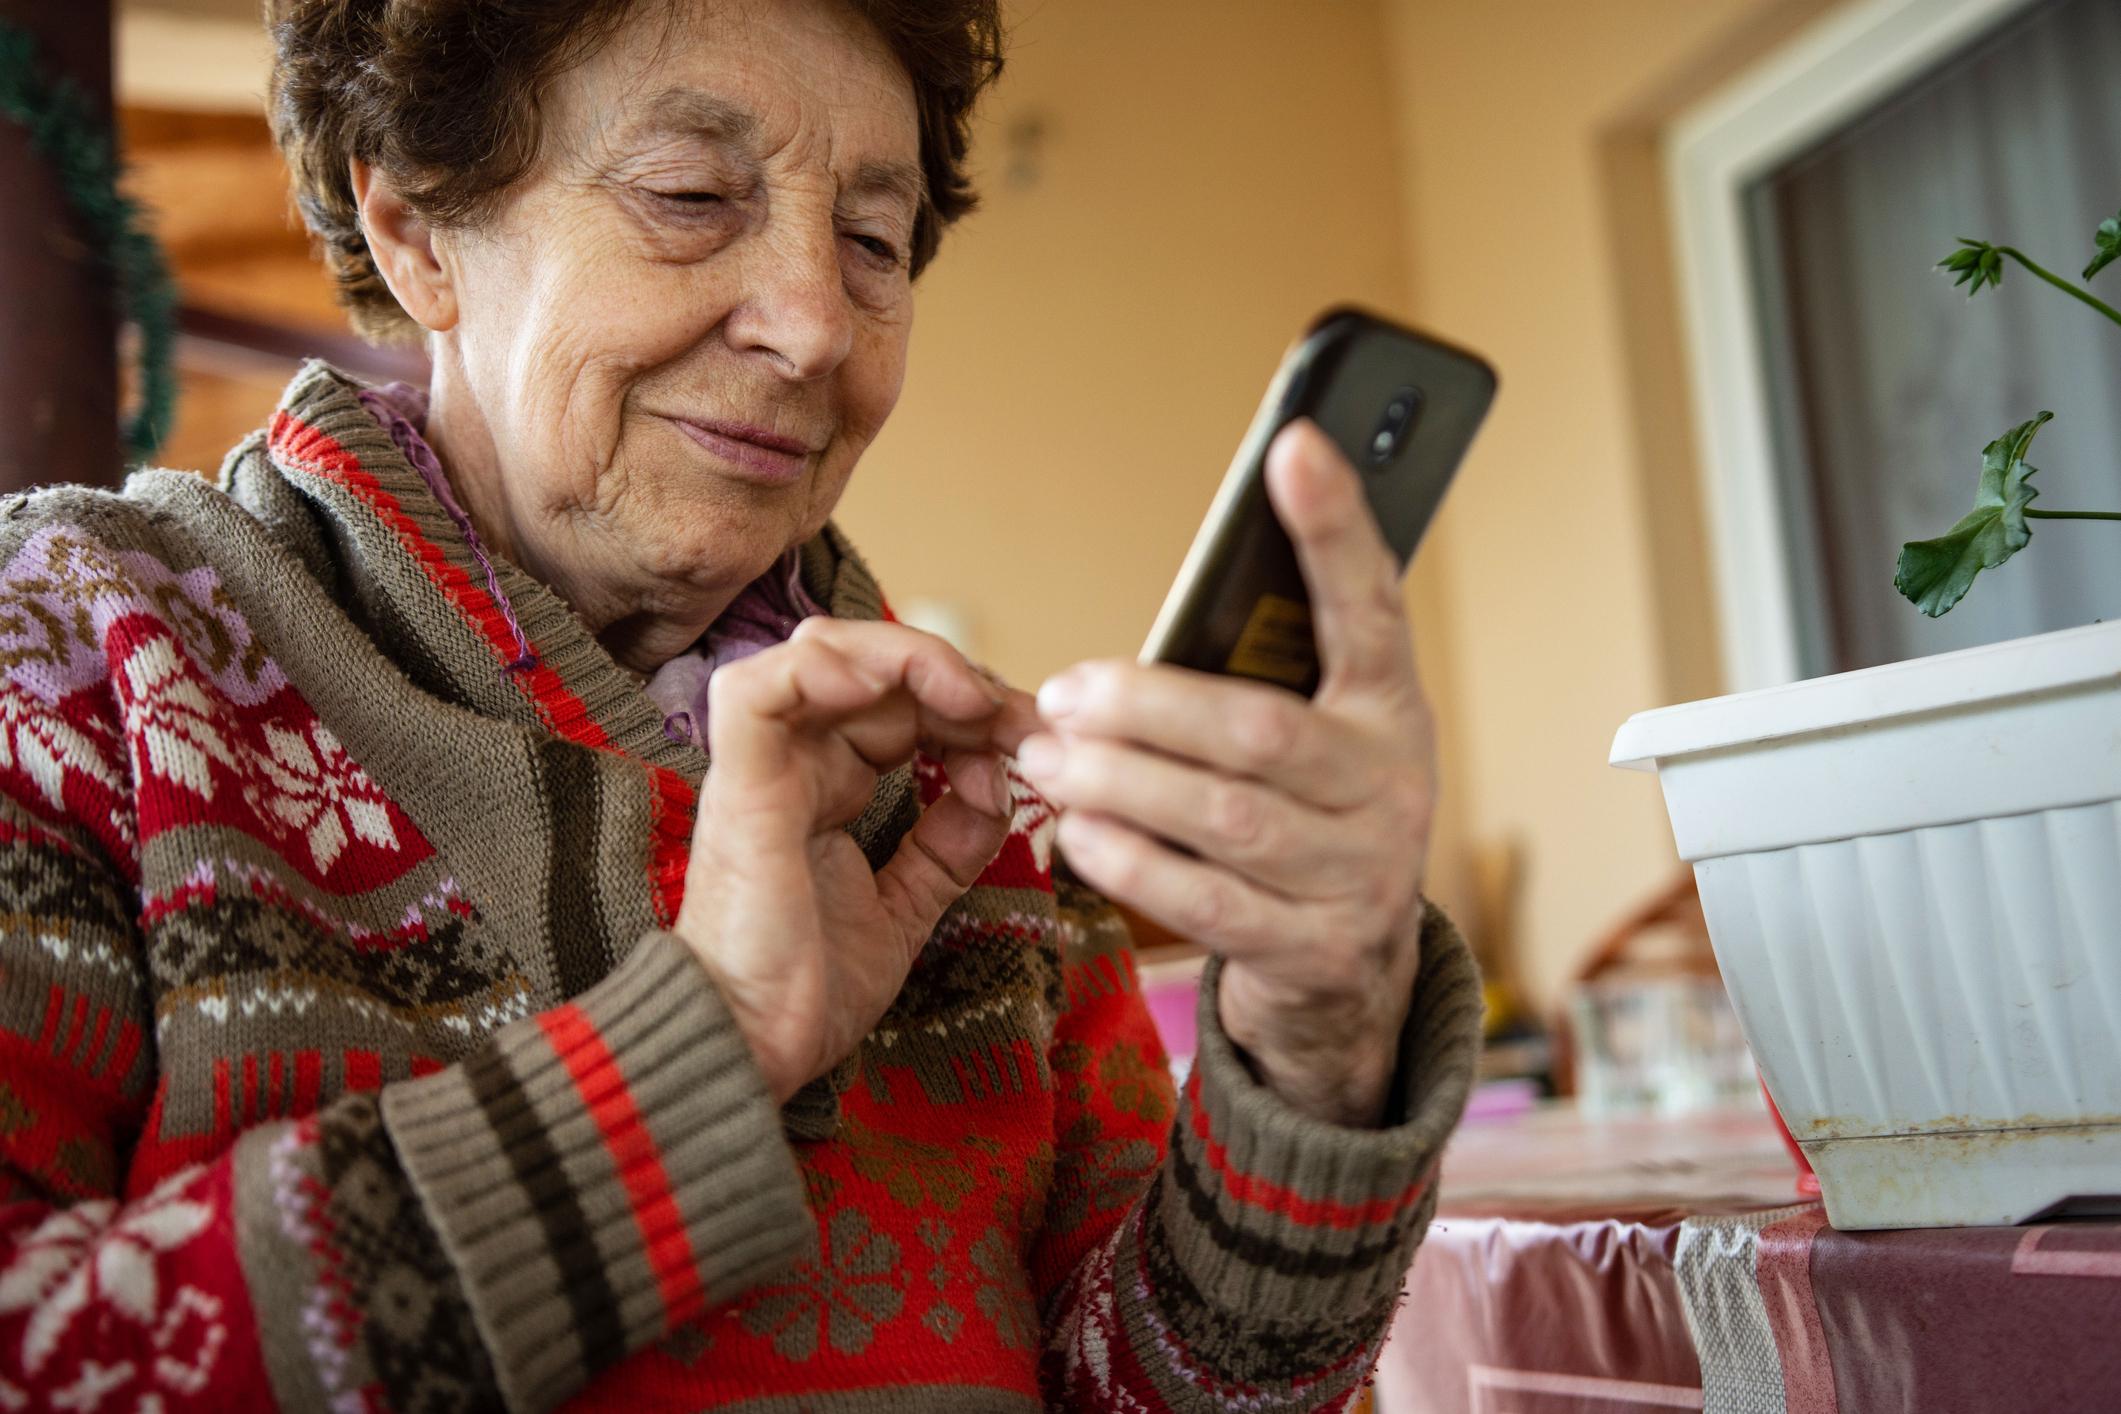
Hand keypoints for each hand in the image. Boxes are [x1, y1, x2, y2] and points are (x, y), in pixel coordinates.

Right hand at [676, 618, 1040, 1103]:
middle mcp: (794, 763)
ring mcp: (762, 767)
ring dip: (907, 659)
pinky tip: (887, 684)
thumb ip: (951, 842)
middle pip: (874, 667)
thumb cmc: (810, 988)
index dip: (974, 706)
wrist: (752, 1049)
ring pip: (822, 652)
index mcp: (827, 785)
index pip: (902, 705)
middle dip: (961, 679)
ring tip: (970, 699)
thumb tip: (996, 779)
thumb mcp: (908, 906)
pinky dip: (825, 668)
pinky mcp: (739, 784)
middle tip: (1023, 720)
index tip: (1036, 739)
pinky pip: (761, 691)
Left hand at [1017, 420, 1434, 1126]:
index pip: (1370, 605)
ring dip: (1121, 781)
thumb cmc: (1304, 818)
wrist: (1353, 970)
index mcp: (1390, 709)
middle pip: (1261, 730)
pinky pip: (1208, 901)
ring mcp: (1360, 874)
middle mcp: (1390, 786)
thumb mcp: (1312, 737)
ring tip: (1045, 756)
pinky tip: (1077, 830)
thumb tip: (1126, 651)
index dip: (1336, 528)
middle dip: (1147, 707)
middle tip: (1062, 692)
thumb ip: (1253, 680)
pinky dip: (1133, 860)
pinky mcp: (1315, 950)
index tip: (1292, 445)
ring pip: (1226, 817)